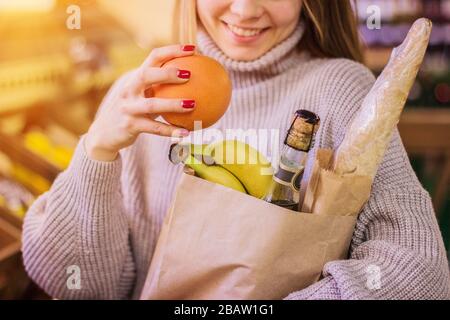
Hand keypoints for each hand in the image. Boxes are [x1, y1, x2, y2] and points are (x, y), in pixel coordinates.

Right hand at [85, 44, 196, 160]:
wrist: (105, 133)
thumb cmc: (133, 112)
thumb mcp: (142, 97)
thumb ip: (161, 89)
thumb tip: (196, 83)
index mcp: (135, 78)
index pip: (153, 57)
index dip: (172, 50)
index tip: (193, 48)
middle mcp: (129, 90)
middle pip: (147, 75)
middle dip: (168, 72)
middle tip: (189, 74)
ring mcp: (128, 108)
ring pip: (152, 105)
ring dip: (173, 104)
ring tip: (193, 104)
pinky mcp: (130, 126)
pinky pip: (154, 128)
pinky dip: (171, 131)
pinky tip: (186, 132)